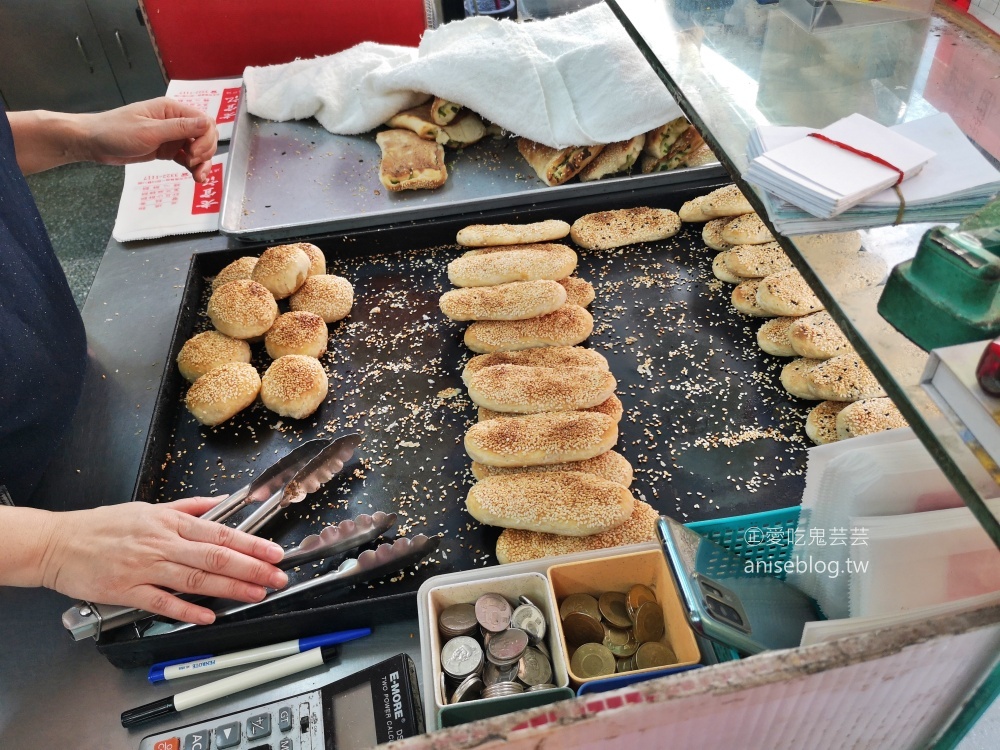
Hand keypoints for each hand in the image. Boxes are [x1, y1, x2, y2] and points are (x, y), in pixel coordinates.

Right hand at [39, 497, 287, 624]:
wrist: (59, 543)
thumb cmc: (104, 526)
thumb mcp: (151, 507)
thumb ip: (191, 507)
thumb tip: (223, 503)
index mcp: (170, 521)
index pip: (220, 532)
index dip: (251, 543)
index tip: (274, 552)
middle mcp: (161, 543)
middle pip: (215, 556)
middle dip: (251, 568)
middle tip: (276, 576)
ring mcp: (145, 567)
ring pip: (195, 579)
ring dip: (230, 589)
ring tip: (255, 594)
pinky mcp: (127, 590)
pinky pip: (162, 602)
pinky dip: (187, 610)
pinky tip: (208, 616)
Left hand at [81, 97, 218, 181]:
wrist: (93, 142)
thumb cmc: (115, 131)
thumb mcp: (149, 131)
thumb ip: (179, 128)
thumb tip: (206, 123)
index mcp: (171, 110)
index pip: (203, 121)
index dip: (205, 138)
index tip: (195, 154)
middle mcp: (174, 121)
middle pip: (205, 135)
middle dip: (205, 151)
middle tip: (193, 163)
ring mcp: (171, 136)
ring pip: (198, 148)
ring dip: (203, 162)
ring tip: (198, 177)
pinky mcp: (166, 149)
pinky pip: (187, 157)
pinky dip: (193, 166)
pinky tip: (195, 176)